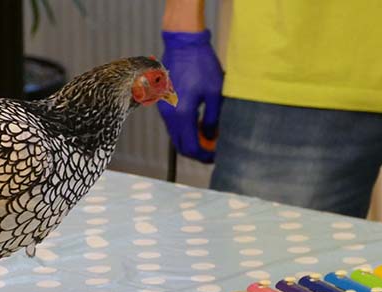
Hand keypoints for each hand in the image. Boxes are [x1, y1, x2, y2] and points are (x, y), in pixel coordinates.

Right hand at [157, 30, 222, 162]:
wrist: (183, 45)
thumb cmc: (201, 65)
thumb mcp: (215, 93)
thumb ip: (213, 119)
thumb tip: (211, 137)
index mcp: (182, 114)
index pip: (191, 147)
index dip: (204, 157)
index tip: (217, 157)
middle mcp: (169, 115)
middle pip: (181, 146)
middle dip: (197, 153)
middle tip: (213, 152)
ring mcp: (164, 110)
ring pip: (176, 136)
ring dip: (191, 141)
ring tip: (210, 138)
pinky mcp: (164, 103)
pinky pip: (173, 125)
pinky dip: (186, 131)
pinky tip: (200, 124)